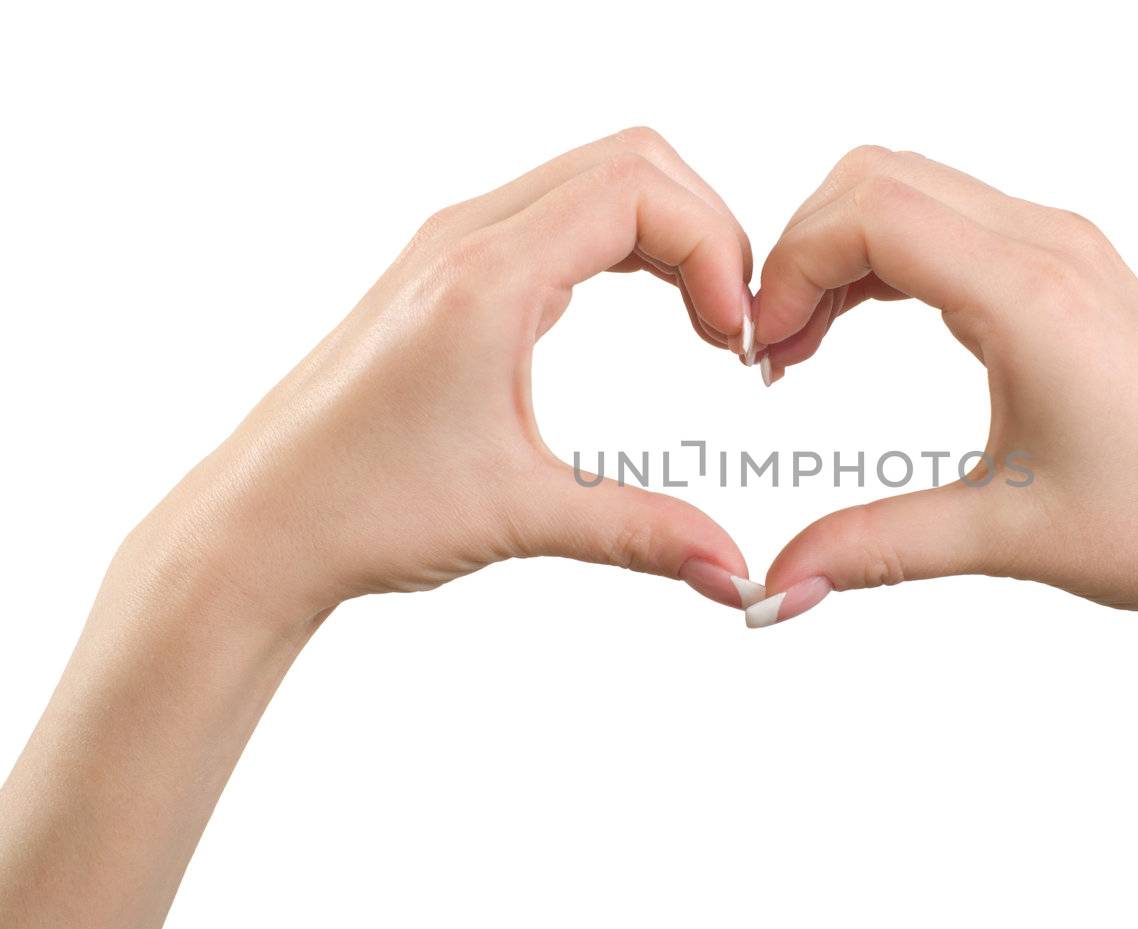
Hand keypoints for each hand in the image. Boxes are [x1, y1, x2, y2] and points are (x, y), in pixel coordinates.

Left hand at [128, 127, 757, 623]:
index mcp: (486, 275)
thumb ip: (642, 534)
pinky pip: (562, 215)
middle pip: (631, 163)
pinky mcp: (450, 272)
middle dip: (707, 231)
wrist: (257, 526)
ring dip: (669, 235)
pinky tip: (650, 316)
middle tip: (732, 327)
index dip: (714, 250)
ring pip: (597, 180)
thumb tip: (738, 571)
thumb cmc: (360, 509)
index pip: (639, 190)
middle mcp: (468, 237)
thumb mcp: (519, 516)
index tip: (734, 342)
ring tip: (705, 325)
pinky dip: (626, 246)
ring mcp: (454, 246)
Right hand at [741, 147, 1137, 928]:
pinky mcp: (1077, 272)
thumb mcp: (1002, 536)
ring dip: (845, 251)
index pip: (870, 215)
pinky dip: (892, 258)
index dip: (790, 268)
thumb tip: (772, 585)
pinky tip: (867, 326)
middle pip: (880, 179)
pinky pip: (957, 223)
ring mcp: (1069, 251)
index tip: (761, 351)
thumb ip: (873, 547)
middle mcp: (1051, 247)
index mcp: (1032, 293)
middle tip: (772, 348)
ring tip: (804, 346)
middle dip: (804, 249)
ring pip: (917, 191)